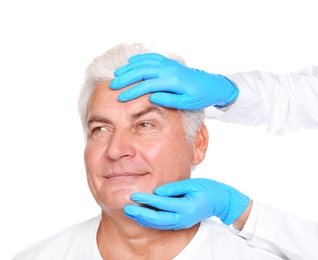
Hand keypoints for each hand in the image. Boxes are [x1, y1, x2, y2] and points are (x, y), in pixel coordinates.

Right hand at [110, 53, 238, 109]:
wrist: (213, 85)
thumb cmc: (201, 96)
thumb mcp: (187, 102)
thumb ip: (169, 100)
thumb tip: (152, 97)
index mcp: (172, 81)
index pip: (147, 85)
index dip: (132, 91)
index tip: (121, 97)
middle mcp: (169, 70)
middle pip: (142, 71)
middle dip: (126, 78)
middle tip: (113, 85)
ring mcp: (169, 64)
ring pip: (145, 63)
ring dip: (130, 68)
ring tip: (118, 74)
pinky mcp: (170, 63)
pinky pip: (153, 58)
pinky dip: (141, 58)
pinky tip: (132, 61)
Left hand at [123, 178, 249, 229]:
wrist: (220, 201)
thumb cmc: (207, 189)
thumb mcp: (192, 184)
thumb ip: (174, 188)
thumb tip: (157, 191)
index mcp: (186, 207)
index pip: (162, 204)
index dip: (147, 200)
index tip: (134, 195)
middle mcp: (183, 218)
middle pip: (157, 219)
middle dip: (140, 214)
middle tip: (126, 208)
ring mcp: (181, 223)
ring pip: (158, 224)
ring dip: (143, 219)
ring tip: (129, 212)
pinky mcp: (180, 223)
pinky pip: (162, 224)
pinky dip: (150, 221)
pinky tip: (141, 216)